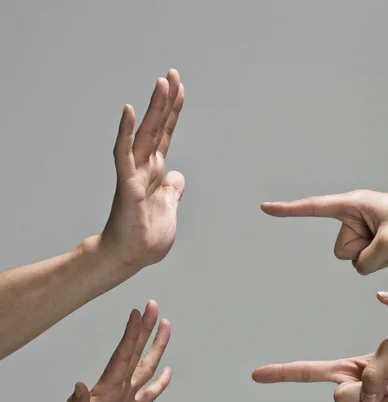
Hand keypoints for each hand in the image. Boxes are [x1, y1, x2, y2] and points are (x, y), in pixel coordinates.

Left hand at [47, 301, 171, 401]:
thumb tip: (78, 387)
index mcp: (106, 390)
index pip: (123, 356)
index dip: (131, 334)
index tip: (137, 313)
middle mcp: (118, 388)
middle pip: (136, 353)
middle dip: (145, 329)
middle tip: (152, 306)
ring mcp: (124, 398)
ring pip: (146, 367)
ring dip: (156, 347)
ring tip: (165, 327)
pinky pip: (148, 394)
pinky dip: (160, 383)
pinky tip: (167, 372)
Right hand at [101, 69, 185, 268]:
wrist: (130, 257)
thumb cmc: (146, 238)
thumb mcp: (170, 211)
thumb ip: (172, 192)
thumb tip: (178, 177)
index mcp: (156, 172)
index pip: (166, 135)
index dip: (173, 112)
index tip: (179, 89)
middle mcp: (144, 167)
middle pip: (157, 127)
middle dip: (166, 100)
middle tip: (172, 74)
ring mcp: (134, 173)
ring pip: (144, 133)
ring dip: (153, 108)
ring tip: (161, 82)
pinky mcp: (127, 184)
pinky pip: (123, 153)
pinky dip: (124, 132)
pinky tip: (128, 111)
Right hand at [261, 191, 387, 274]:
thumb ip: (366, 259)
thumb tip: (360, 265)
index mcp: (354, 203)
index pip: (314, 208)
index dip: (289, 210)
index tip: (265, 208)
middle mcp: (355, 214)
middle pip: (341, 249)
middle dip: (362, 252)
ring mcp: (365, 228)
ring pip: (353, 259)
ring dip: (374, 258)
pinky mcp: (374, 239)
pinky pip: (366, 262)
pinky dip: (381, 260)